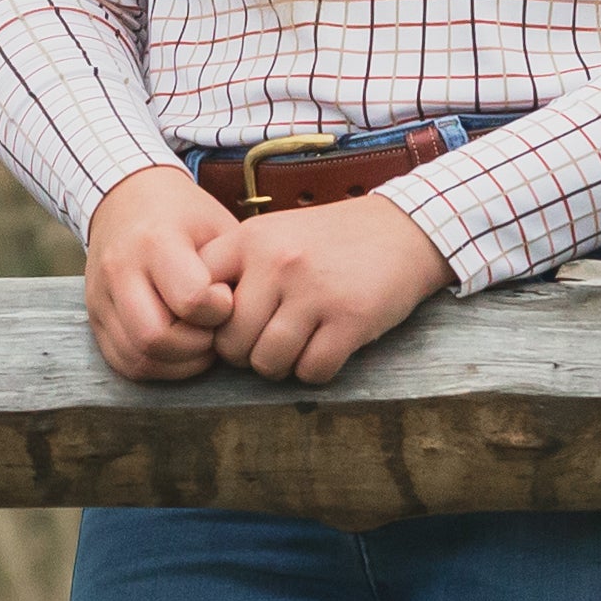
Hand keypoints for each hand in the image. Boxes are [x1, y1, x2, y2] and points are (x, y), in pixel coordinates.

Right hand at [84, 167, 244, 382]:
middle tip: (214, 331)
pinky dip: (155, 367)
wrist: (126, 198)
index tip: (226, 300)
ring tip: (198, 343)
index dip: (220, 312)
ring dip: (177, 363)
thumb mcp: (217, 225)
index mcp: (155, 241)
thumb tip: (248, 320)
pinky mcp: (94, 316)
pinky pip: (122, 361)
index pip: (191, 300)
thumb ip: (233, 271)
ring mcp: (101, 296)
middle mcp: (120, 270)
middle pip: (155, 338)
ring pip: (137, 358)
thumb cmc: (183, 215)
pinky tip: (176, 350)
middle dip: (196, 347)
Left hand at [211, 195, 454, 384]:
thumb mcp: (273, 234)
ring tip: (297, 345)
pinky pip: (311, 371)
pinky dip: (315, 371)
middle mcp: (276, 262)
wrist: (404, 229)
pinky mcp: (350, 319)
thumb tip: (196, 327)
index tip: (229, 327)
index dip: (208, 326)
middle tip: (268, 342)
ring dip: (281, 367)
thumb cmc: (329, 242)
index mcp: (249, 239)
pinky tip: (326, 348)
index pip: (196, 300)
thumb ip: (234, 270)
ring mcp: (313, 291)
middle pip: (230, 344)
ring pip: (267, 363)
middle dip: (246, 355)